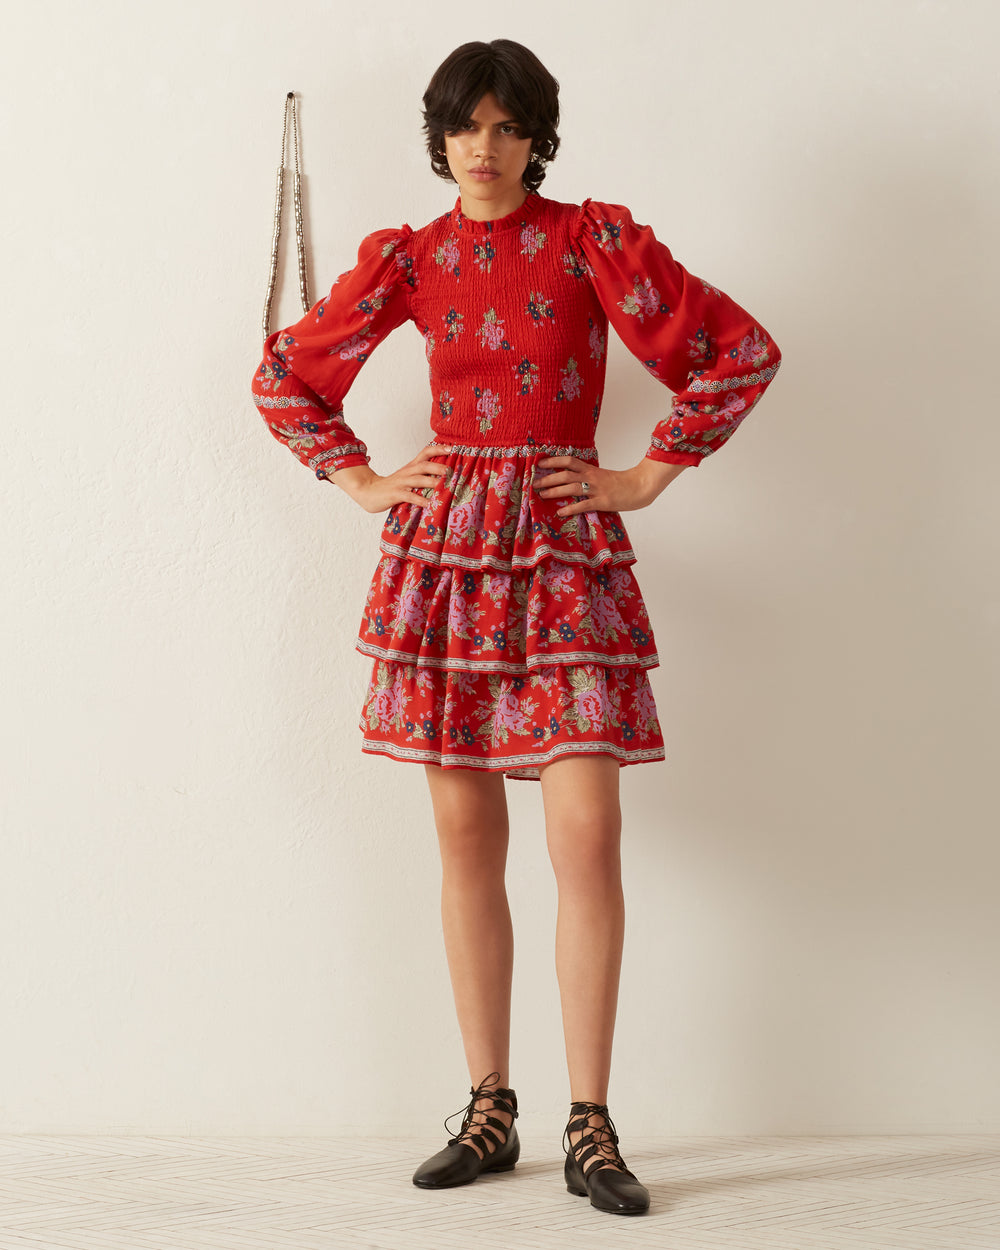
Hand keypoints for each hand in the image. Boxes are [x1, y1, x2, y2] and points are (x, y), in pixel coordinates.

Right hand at [335, 443, 454, 513]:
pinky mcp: (396, 494)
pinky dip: (420, 500)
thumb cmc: (392, 486)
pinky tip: (429, 504)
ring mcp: (401, 483)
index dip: (438, 449)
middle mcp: (407, 472)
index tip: (451, 448)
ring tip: (445, 487)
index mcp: (411, 466)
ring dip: (432, 482)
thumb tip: (444, 478)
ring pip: (418, 479)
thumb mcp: (407, 477)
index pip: (425, 452)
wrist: (368, 491)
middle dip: (438, 467)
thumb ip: (422, 476)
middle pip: (424, 465)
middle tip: (452, 471)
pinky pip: (410, 496)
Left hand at [533, 455, 686, 515]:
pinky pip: (583, 505)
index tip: (540, 462)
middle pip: (565, 474)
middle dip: (548, 478)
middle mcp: (592, 477)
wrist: (641, 486)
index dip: (553, 461)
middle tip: (535, 482)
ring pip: (571, 488)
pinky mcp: (602, 502)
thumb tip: (573, 480)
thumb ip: (589, 477)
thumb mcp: (604, 476)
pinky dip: (571, 509)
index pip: (569, 461)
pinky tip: (560, 512)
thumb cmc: (623, 483)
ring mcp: (596, 490)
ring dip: (554, 491)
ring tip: (542, 495)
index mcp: (592, 470)